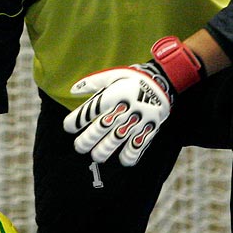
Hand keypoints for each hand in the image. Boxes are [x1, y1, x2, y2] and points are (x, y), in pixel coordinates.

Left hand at [63, 37, 203, 166]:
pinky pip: (137, 147)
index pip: (88, 111)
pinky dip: (129, 156)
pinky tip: (122, 158)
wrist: (162, 81)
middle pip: (99, 129)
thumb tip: (72, 90)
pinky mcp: (148, 129)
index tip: (69, 127)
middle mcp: (121, 110)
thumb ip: (91, 83)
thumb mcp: (112, 75)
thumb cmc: (132, 79)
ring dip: (103, 151)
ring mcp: (135, 121)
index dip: (75, 121)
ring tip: (97, 155)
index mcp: (111, 95)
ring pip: (115, 141)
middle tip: (80, 146)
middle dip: (85, 141)